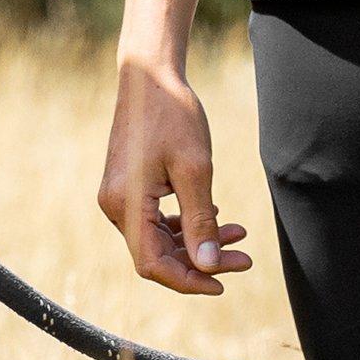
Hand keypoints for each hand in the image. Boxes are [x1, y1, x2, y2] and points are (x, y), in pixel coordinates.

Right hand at [101, 52, 250, 296]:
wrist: (149, 76)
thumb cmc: (172, 116)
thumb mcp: (195, 170)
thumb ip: (201, 222)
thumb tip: (208, 266)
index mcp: (125, 204)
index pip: (153, 264)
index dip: (189, 281)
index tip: (224, 283)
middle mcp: (115, 205)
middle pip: (157, 255)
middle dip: (201, 262)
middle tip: (244, 258)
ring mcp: (120, 196)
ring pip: (159, 239)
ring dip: (197, 244)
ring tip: (238, 236)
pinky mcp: (129, 187)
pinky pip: (155, 220)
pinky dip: (185, 226)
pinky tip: (216, 218)